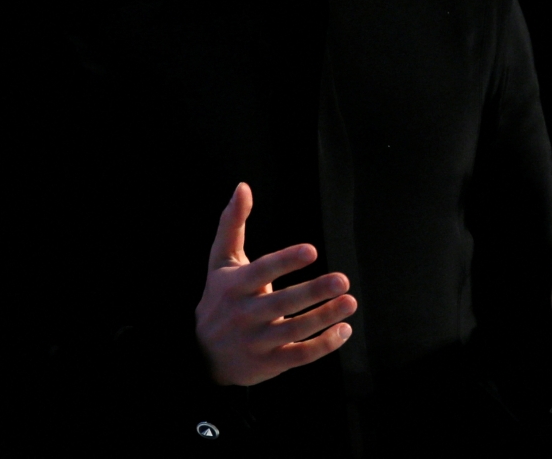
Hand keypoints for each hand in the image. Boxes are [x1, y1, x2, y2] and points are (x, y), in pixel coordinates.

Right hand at [195, 182, 356, 385]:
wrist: (201, 353)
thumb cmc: (220, 295)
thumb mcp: (221, 260)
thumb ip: (233, 222)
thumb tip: (243, 186)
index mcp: (235, 286)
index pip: (262, 271)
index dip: (286, 261)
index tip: (312, 250)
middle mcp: (244, 314)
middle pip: (282, 303)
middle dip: (314, 292)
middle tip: (343, 279)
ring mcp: (257, 342)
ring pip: (294, 330)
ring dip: (325, 317)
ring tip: (350, 302)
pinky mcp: (268, 364)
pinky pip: (299, 356)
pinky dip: (323, 345)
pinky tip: (344, 329)